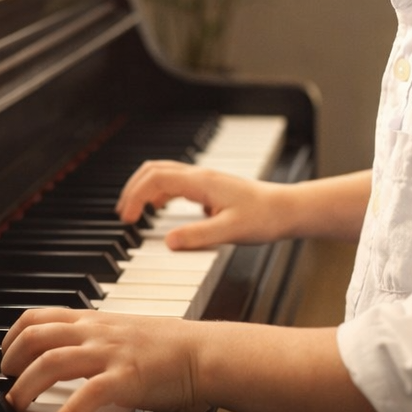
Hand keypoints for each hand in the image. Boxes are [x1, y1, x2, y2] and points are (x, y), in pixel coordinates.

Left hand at [1, 308, 206, 411]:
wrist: (208, 354)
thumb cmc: (176, 348)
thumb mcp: (130, 332)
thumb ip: (102, 340)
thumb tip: (81, 356)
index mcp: (97, 321)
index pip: (41, 316)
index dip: (14, 335)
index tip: (6, 355)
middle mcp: (97, 333)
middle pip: (36, 337)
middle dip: (10, 361)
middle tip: (7, 384)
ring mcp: (110, 354)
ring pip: (50, 363)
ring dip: (25, 387)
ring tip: (18, 407)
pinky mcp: (125, 379)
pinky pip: (84, 396)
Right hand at [116, 161, 286, 248]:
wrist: (287, 210)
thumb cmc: (264, 218)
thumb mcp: (230, 232)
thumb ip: (198, 236)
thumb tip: (168, 242)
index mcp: (201, 182)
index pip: (155, 179)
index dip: (135, 196)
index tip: (128, 220)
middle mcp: (200, 176)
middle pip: (154, 170)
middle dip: (133, 189)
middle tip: (124, 214)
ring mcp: (205, 180)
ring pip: (164, 173)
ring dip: (144, 189)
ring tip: (135, 212)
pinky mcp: (210, 188)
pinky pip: (176, 183)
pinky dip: (160, 193)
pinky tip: (160, 209)